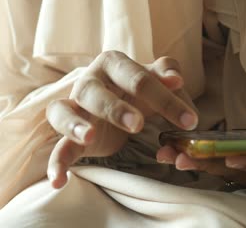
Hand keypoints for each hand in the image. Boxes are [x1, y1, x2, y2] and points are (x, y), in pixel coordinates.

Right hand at [46, 51, 197, 188]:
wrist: (116, 100)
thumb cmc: (139, 88)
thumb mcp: (157, 79)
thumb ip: (168, 75)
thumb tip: (176, 79)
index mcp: (115, 64)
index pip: (138, 79)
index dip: (164, 99)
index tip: (189, 121)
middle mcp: (90, 82)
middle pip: (97, 93)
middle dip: (116, 108)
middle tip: (138, 124)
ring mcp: (75, 107)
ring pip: (64, 112)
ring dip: (76, 125)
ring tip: (91, 136)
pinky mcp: (69, 135)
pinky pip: (58, 147)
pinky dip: (57, 163)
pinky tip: (59, 180)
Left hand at [156, 89, 245, 188]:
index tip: (230, 157)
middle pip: (239, 172)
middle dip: (210, 165)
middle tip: (183, 159)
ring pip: (222, 169)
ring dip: (196, 162)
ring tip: (168, 155)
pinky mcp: (240, 163)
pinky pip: (217, 162)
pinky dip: (197, 156)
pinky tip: (174, 150)